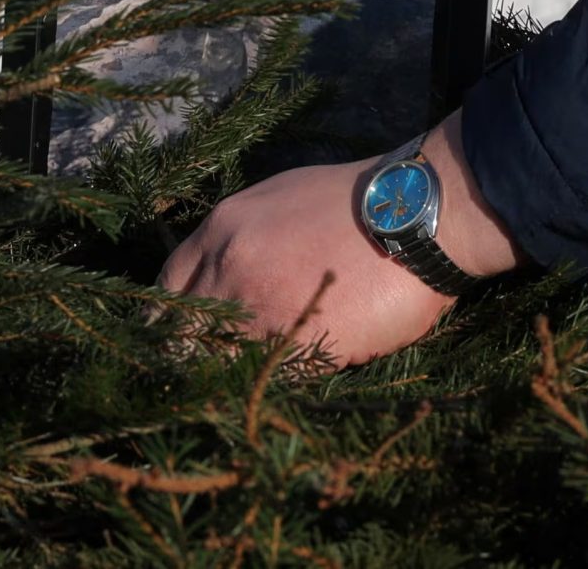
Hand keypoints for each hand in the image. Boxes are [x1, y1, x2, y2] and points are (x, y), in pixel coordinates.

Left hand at [160, 115, 522, 367]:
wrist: (419, 210)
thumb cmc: (360, 202)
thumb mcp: (282, 198)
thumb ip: (243, 237)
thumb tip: (226, 272)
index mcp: (222, 227)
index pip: (168, 289)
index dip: (175, 321)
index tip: (188, 341)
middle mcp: (229, 265)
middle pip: (181, 336)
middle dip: (197, 358)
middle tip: (218, 375)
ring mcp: (260, 306)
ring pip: (220, 364)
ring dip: (236, 378)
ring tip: (255, 387)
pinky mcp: (298, 341)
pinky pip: (268, 380)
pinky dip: (275, 389)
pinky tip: (291, 387)